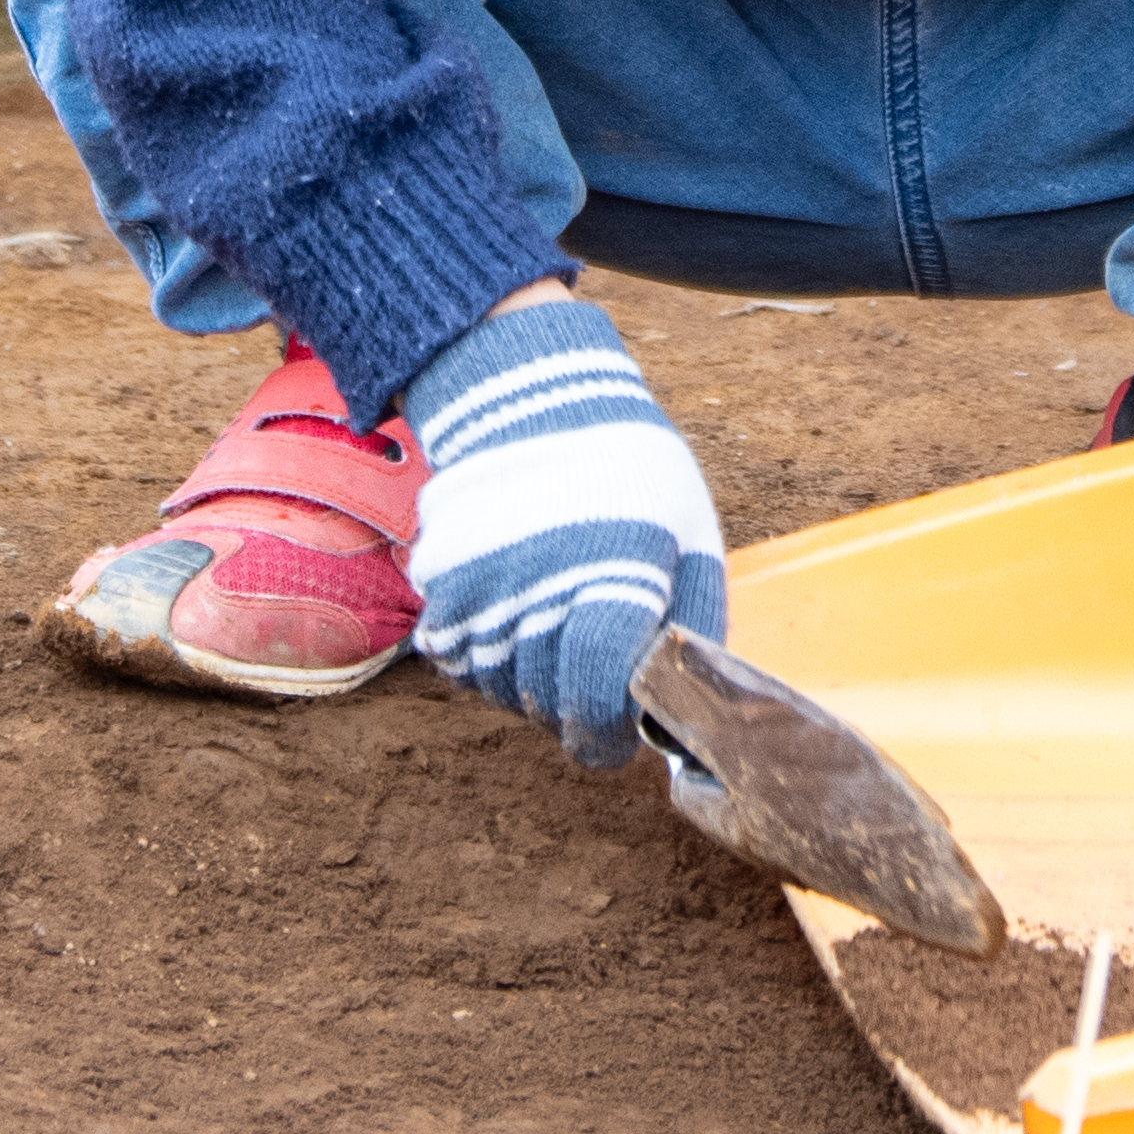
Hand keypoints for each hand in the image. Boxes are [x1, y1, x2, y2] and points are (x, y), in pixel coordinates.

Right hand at [398, 292, 727, 767]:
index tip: (615, 732)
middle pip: (544, 705)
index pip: (593, 698)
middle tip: (591, 668)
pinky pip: (458, 658)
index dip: (605, 734)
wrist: (537, 399)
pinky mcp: (439, 582)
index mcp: (614, 574)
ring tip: (553, 623)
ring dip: (527, 681)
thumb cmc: (630, 473)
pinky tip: (516, 611)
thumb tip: (687, 706)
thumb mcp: (691, 535)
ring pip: (497, 689)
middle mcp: (538, 586)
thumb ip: (695, 624)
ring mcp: (479, 586)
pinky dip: (486, 653)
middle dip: (573, 707)